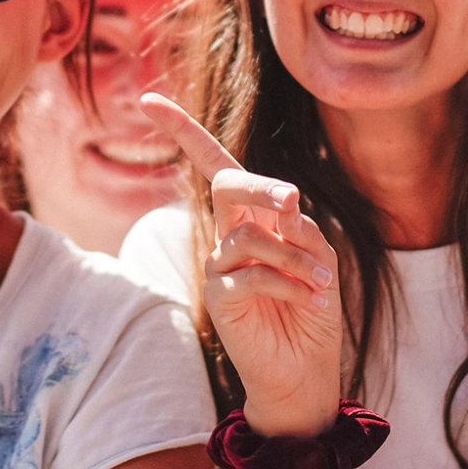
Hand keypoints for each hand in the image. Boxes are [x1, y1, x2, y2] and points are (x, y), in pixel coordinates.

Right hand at [140, 92, 342, 436]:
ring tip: (319, 283)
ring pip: (249, 234)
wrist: (306, 369)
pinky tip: (309, 298)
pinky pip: (251, 272)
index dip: (182, 130)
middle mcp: (229, 233)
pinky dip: (289, 281)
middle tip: (292, 201)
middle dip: (261, 186)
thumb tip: (286, 201)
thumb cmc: (312, 308)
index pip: (212, 163)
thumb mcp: (318, 257)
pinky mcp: (219, 296)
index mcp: (251, 215)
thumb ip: (298, 226)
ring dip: (293, 255)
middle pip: (226, 183)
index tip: (147, 99)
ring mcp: (219, 265)